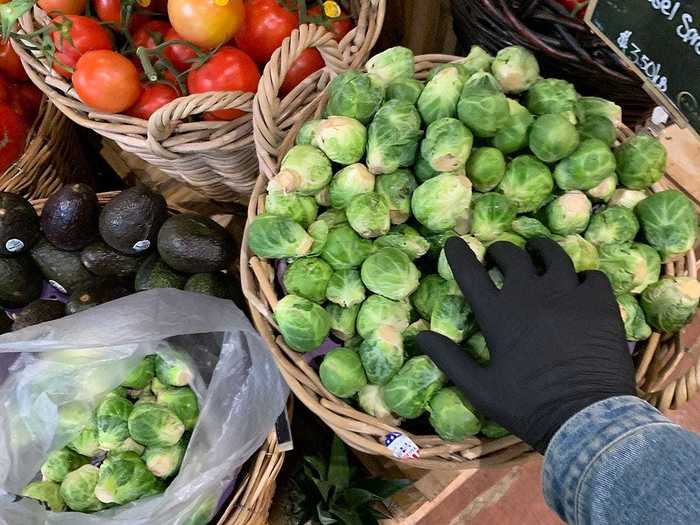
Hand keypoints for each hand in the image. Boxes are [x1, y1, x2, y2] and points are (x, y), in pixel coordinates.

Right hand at [417, 237, 635, 452]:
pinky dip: (582, 277)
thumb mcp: (481, 389)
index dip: (459, 253)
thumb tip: (420, 336)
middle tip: (499, 255)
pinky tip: (580, 285)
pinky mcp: (599, 302)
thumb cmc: (528, 405)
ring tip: (539, 250)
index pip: (470, 272)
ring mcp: (568, 294)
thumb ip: (449, 359)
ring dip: (541, 250)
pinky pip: (590, 275)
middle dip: (501, 251)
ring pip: (554, 254)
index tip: (454, 242)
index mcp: (498, 314)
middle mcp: (530, 293)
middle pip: (511, 255)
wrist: (585, 417)